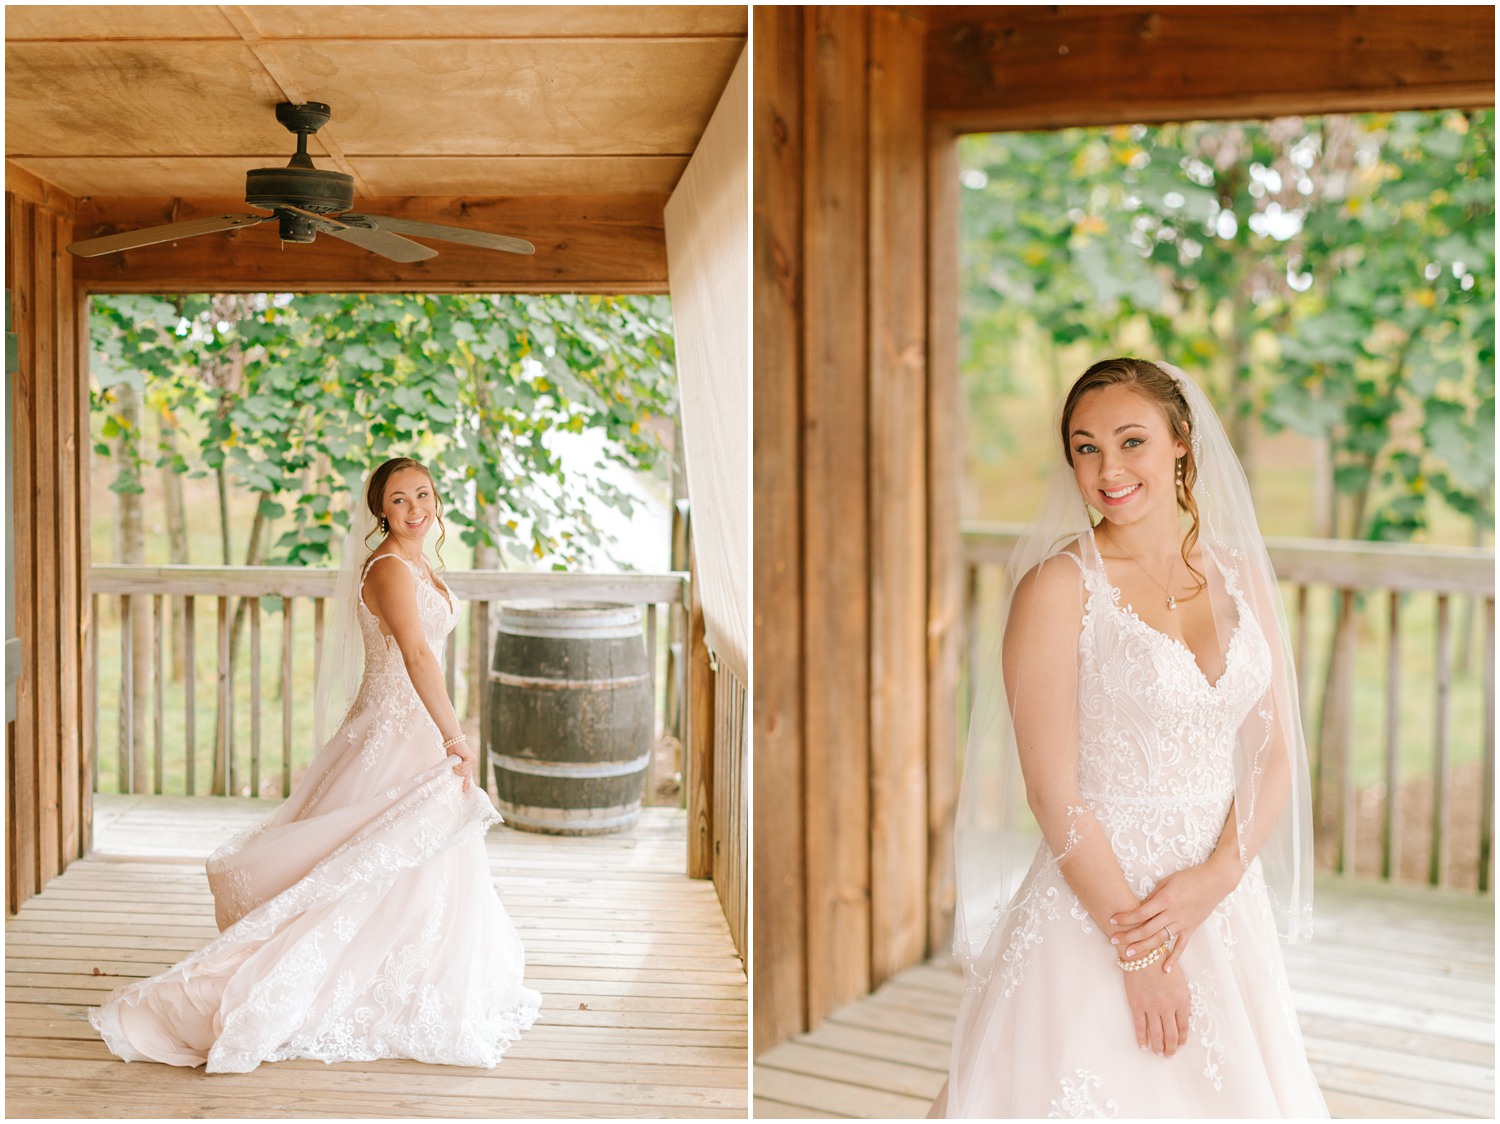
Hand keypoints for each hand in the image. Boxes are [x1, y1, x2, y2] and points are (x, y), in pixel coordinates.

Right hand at [447, 736, 476, 792]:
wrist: (452, 740)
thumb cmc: (451, 750)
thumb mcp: (453, 762)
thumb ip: (457, 769)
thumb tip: (456, 777)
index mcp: (469, 764)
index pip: (467, 776)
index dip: (465, 783)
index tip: (464, 791)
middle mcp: (472, 763)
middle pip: (463, 775)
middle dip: (456, 770)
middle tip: (453, 761)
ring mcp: (473, 760)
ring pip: (463, 771)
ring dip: (456, 766)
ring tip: (455, 758)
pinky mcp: (471, 758)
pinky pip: (462, 767)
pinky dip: (457, 764)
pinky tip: (457, 757)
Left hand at [1110, 856, 1237, 971]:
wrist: (1214, 881)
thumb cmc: (1189, 878)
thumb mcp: (1167, 882)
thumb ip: (1153, 897)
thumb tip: (1138, 908)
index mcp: (1165, 899)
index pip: (1141, 912)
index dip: (1125, 918)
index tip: (1112, 921)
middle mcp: (1173, 913)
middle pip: (1147, 929)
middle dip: (1129, 936)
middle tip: (1114, 941)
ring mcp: (1183, 923)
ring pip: (1160, 939)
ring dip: (1144, 948)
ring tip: (1128, 955)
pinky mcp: (1191, 929)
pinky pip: (1181, 946)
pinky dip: (1173, 958)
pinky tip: (1165, 969)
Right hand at [1122, 957, 1190, 1055]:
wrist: (1143, 953)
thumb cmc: (1163, 962)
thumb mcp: (1181, 980)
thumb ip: (1185, 999)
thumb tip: (1188, 1015)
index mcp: (1181, 1001)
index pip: (1184, 1027)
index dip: (1182, 1039)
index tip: (1180, 1046)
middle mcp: (1167, 1007)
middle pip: (1171, 1035)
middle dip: (1171, 1048)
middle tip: (1169, 1055)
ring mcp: (1151, 1007)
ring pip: (1156, 1034)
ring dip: (1158, 1047)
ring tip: (1158, 1053)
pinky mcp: (1137, 1005)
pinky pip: (1140, 1026)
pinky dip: (1141, 1038)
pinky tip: (1143, 1046)